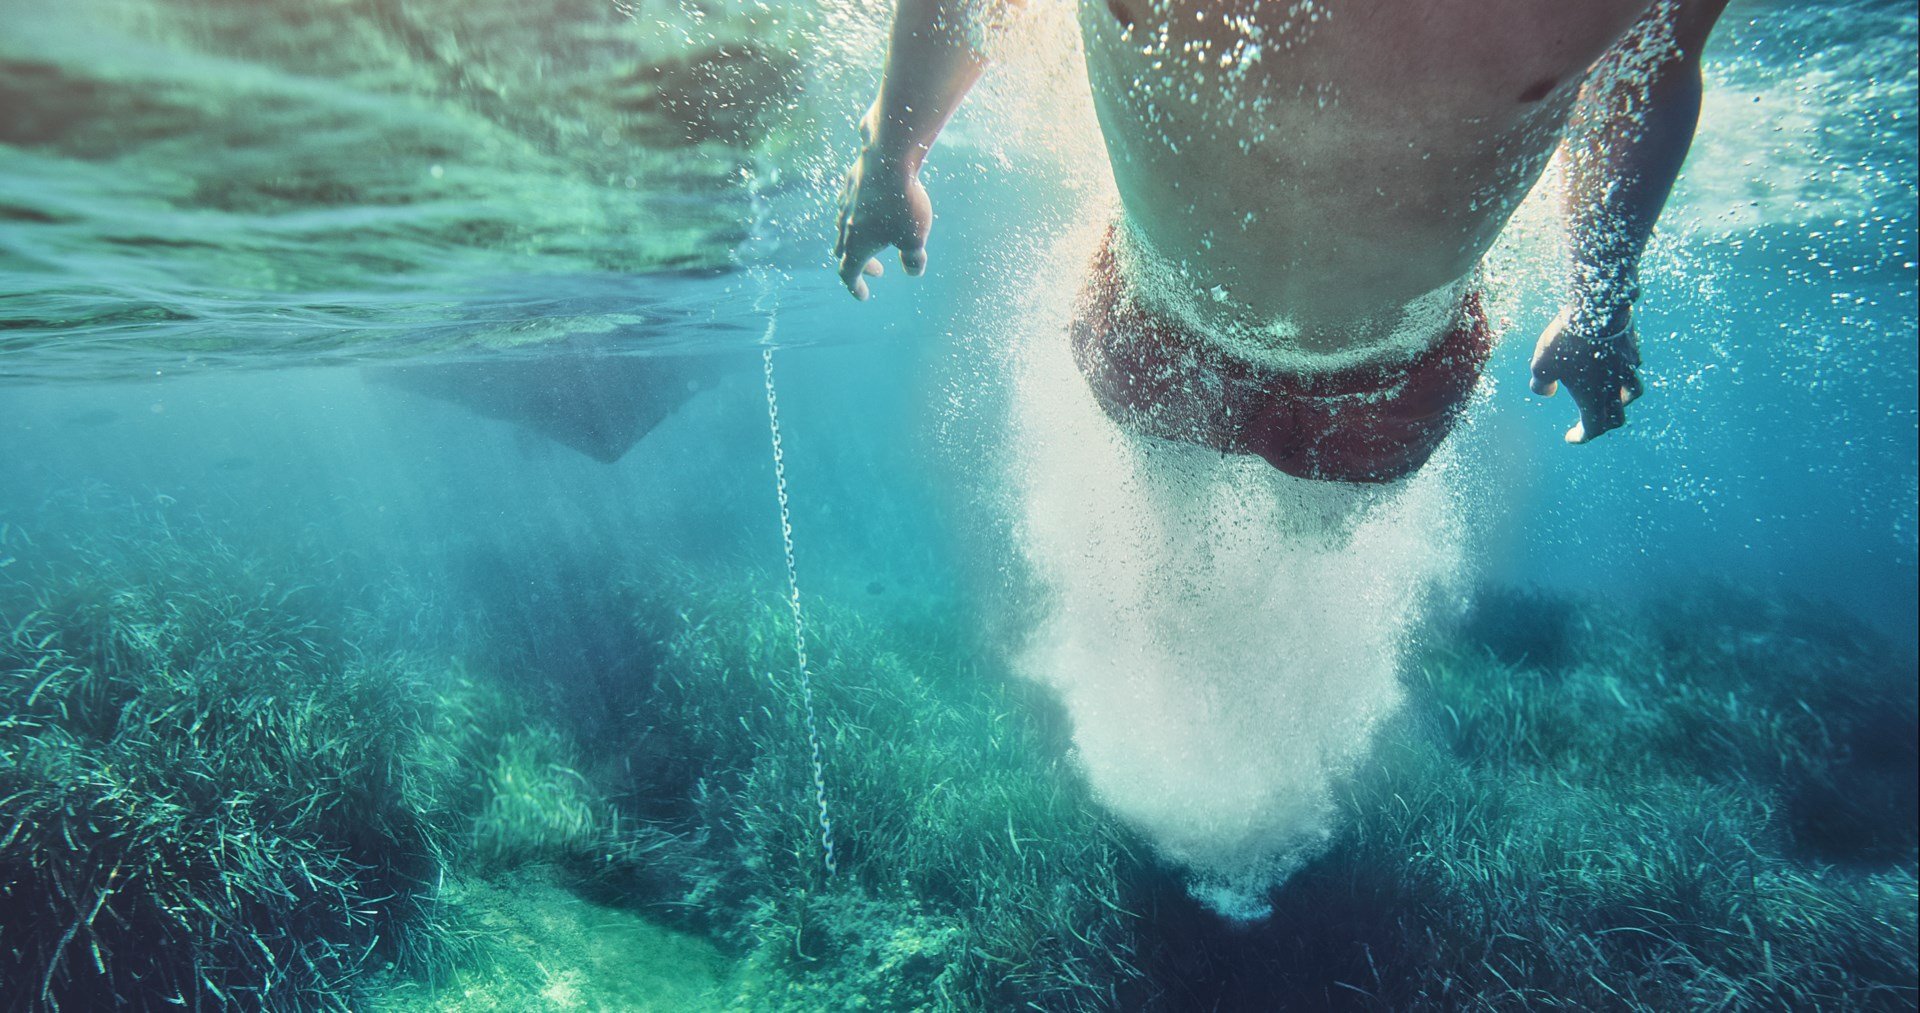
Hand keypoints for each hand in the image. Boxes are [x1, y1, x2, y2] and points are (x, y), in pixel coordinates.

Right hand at [832, 111, 930, 299]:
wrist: (888, 157)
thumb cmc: (902, 203)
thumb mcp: (915, 238)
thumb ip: (914, 259)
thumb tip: (913, 272)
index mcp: (856, 245)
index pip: (848, 274)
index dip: (855, 288)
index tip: (864, 296)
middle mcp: (844, 225)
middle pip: (844, 252)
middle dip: (861, 264)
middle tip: (878, 270)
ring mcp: (845, 202)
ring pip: (844, 227)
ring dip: (858, 238)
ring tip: (875, 238)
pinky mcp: (850, 182)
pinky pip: (850, 204)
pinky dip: (859, 214)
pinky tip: (873, 208)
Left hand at [1529, 306, 1643, 443]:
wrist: (1597, 307)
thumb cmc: (1567, 341)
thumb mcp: (1542, 365)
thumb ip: (1541, 384)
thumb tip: (1545, 392)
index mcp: (1594, 399)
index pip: (1593, 428)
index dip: (1582, 436)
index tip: (1572, 437)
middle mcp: (1615, 387)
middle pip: (1617, 416)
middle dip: (1604, 423)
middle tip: (1593, 422)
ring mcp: (1628, 367)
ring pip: (1632, 392)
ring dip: (1622, 400)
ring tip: (1612, 396)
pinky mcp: (1632, 348)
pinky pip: (1633, 366)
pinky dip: (1625, 372)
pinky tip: (1616, 364)